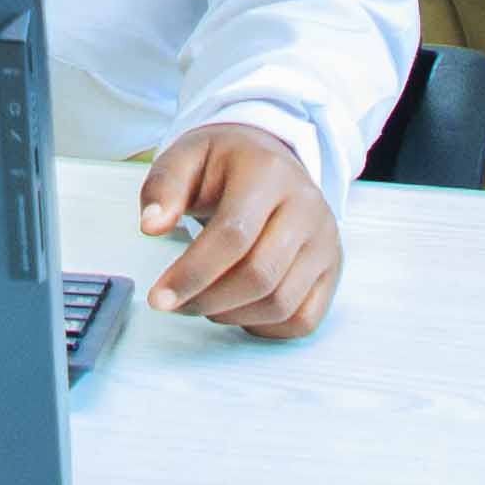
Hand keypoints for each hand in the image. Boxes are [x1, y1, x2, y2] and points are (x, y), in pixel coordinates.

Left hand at [136, 123, 341, 339]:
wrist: (269, 158)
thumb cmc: (224, 162)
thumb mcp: (186, 156)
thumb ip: (163, 187)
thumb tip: (151, 225)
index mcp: (268, 173)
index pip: (233, 236)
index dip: (193, 273)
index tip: (159, 298)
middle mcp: (306, 206)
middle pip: (259, 275)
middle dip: (208, 300)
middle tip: (175, 303)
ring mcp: (325, 240)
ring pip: (281, 303)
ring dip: (232, 315)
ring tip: (202, 301)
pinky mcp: (332, 268)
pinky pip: (303, 318)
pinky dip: (264, 327)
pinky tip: (236, 310)